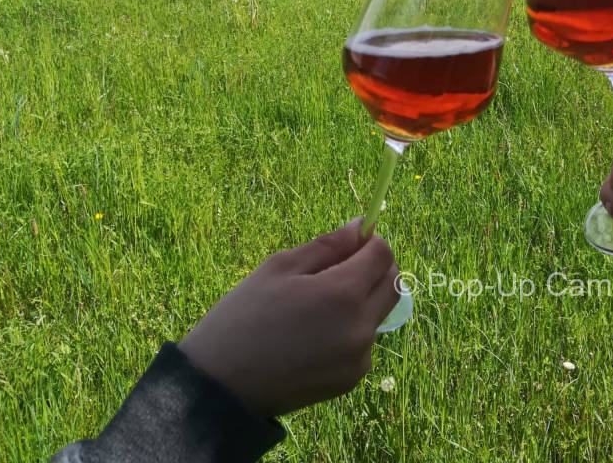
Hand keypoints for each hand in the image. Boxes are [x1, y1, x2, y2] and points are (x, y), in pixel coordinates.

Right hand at [179, 218, 398, 417]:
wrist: (220, 387)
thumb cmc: (243, 317)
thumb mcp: (280, 268)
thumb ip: (328, 245)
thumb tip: (361, 226)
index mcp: (343, 294)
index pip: (382, 255)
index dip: (370, 241)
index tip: (351, 241)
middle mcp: (361, 327)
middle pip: (392, 284)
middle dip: (376, 267)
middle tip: (342, 265)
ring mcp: (359, 357)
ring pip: (379, 312)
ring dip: (363, 298)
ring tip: (317, 303)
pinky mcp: (352, 379)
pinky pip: (364, 341)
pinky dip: (351, 328)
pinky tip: (314, 332)